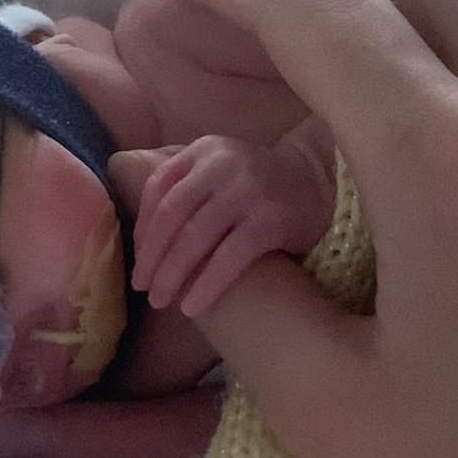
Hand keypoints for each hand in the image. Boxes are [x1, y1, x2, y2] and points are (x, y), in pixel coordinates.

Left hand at [116, 123, 334, 316]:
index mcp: (202, 151)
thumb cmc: (257, 188)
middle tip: (142, 288)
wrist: (318, 185)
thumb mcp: (218, 170)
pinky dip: (206, 284)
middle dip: (152, 255)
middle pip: (172, 214)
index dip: (143, 228)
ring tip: (161, 301)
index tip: (138, 260)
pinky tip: (192, 307)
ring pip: (196, 237)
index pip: (158, 189)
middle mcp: (222, 164)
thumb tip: (141, 239)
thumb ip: (184, 187)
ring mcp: (248, 190)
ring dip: (172, 274)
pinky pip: (229, 257)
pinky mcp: (270, 220)